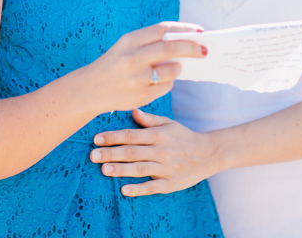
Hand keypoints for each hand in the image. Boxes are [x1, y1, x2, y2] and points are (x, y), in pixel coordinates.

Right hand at [83, 22, 206, 114]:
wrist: (90, 89)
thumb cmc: (114, 63)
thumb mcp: (126, 46)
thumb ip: (151, 42)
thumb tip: (184, 41)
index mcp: (129, 40)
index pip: (163, 30)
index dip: (184, 29)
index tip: (199, 31)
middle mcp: (132, 58)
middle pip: (172, 49)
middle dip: (192, 48)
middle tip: (205, 50)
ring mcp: (136, 78)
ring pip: (172, 71)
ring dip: (178, 68)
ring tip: (174, 68)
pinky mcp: (140, 96)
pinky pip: (166, 88)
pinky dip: (167, 83)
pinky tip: (158, 82)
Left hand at [90, 108, 219, 196]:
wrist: (208, 153)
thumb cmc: (183, 136)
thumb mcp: (169, 123)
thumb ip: (150, 119)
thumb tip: (133, 111)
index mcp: (158, 135)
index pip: (132, 135)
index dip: (113, 137)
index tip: (96, 139)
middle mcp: (161, 151)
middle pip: (132, 152)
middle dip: (111, 153)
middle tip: (92, 155)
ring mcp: (166, 168)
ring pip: (140, 169)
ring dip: (121, 170)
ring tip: (104, 169)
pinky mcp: (170, 183)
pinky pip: (152, 187)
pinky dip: (138, 189)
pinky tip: (124, 189)